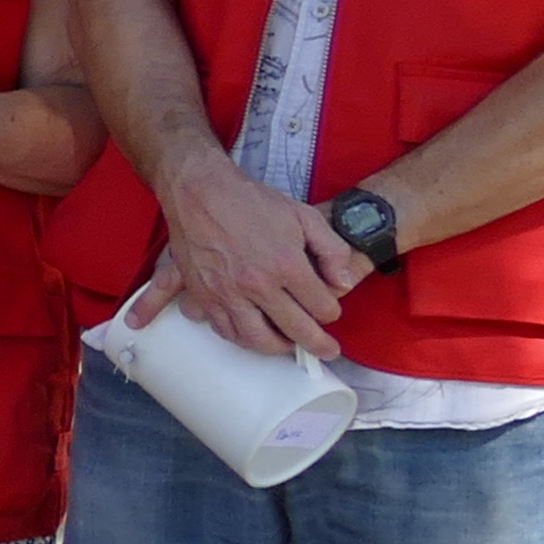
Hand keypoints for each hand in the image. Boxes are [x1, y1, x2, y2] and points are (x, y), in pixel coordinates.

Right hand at [132, 157, 361, 358]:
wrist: (199, 192)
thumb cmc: (250, 201)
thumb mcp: (304, 216)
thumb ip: (332, 250)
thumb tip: (344, 282)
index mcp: (287, 264)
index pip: (321, 307)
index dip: (331, 313)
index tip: (330, 312)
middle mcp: (258, 285)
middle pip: (295, 330)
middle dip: (317, 344)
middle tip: (327, 351)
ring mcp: (228, 293)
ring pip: (258, 339)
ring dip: (277, 349)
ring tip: (288, 347)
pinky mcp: (204, 296)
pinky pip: (225, 330)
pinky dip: (242, 339)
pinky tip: (253, 335)